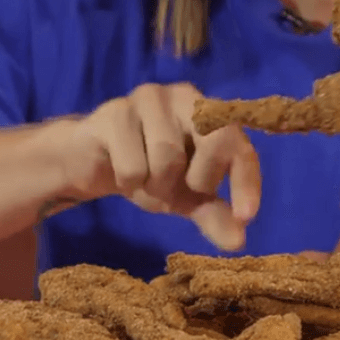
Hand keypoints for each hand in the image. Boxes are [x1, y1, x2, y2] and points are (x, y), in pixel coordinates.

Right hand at [59, 83, 260, 250]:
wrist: (93, 162)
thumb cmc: (151, 172)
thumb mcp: (187, 198)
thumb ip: (214, 216)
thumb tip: (238, 242)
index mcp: (211, 114)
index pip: (239, 146)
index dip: (246, 181)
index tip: (246, 216)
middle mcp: (185, 97)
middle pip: (213, 142)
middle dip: (198, 181)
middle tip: (179, 191)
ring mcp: (149, 98)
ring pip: (168, 158)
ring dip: (157, 185)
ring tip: (146, 179)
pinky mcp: (114, 113)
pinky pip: (132, 165)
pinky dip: (130, 182)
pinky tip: (122, 170)